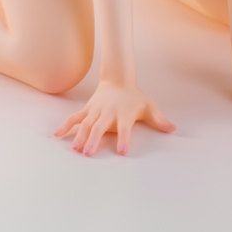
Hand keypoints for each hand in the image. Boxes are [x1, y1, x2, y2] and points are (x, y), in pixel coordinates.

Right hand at [53, 80, 176, 155]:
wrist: (118, 78)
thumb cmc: (134, 97)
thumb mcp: (148, 106)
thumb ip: (159, 119)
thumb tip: (174, 129)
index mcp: (124, 114)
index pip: (125, 129)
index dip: (124, 139)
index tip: (122, 152)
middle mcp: (108, 113)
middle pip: (100, 127)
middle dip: (94, 139)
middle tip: (88, 153)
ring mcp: (96, 111)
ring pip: (86, 123)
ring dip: (79, 135)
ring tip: (74, 149)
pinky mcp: (87, 109)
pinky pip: (74, 117)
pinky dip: (65, 125)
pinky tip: (56, 135)